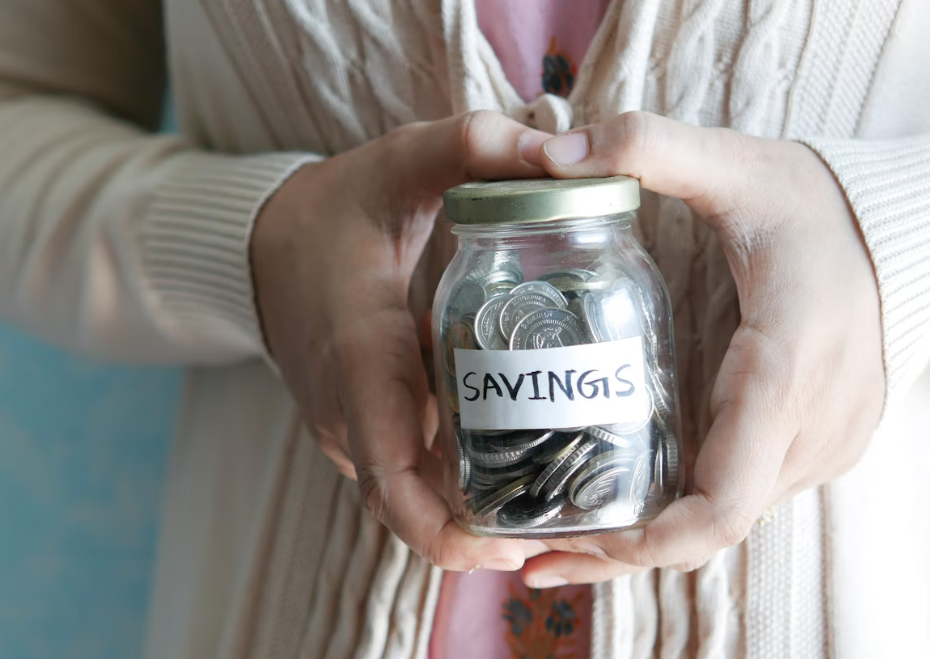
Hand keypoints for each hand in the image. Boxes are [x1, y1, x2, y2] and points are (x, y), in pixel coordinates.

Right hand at [251, 111, 551, 571]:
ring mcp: (347, 427)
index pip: (394, 481)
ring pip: (413, 494)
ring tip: (557, 492)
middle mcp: (348, 412)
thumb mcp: (399, 163)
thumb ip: (471, 146)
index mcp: (360, 359)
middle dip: (485, 530)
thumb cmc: (333, 209)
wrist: (260, 244)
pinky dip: (454, 478)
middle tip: (567, 518)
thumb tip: (560, 152)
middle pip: (415, 508)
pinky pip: (406, 470)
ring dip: (475, 507)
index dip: (450, 533)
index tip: (516, 545)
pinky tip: (514, 454)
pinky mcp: (354, 426)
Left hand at [520, 112, 884, 585]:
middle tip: (529, 552)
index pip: (722, 502)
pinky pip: (738, 497)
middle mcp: (808, 430)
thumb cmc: (816, 205)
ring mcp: (817, 446)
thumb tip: (551, 153)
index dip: (648, 542)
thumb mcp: (736, 165)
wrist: (901, 230)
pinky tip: (619, 505)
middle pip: (707, 529)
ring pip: (722, 521)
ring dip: (644, 538)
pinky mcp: (811, 444)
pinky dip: (678, 513)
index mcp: (784, 372)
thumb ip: (648, 148)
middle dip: (621, 549)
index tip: (573, 543)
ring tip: (556, 535)